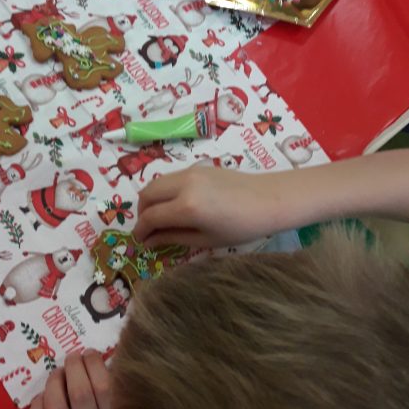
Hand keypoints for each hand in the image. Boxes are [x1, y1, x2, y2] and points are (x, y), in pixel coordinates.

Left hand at [26, 350, 110, 408]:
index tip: (89, 353)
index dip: (94, 364)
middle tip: (72, 358)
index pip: (105, 388)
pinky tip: (43, 398)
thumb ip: (105, 390)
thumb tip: (93, 354)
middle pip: (80, 395)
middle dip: (73, 368)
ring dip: (54, 382)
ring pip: (55, 407)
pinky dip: (37, 404)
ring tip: (57, 374)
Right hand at [134, 166, 283, 247]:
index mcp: (187, 207)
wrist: (268, 200)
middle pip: (146, 194)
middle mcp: (183, 185)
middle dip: (141, 213)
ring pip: (156, 183)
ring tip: (159, 217)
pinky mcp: (196, 167)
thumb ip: (173, 238)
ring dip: (150, 200)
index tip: (140, 241)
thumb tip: (149, 241)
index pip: (150, 217)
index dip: (141, 230)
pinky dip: (163, 191)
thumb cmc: (241, 227)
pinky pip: (169, 178)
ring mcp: (189, 172)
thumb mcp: (205, 239)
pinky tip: (174, 205)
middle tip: (148, 229)